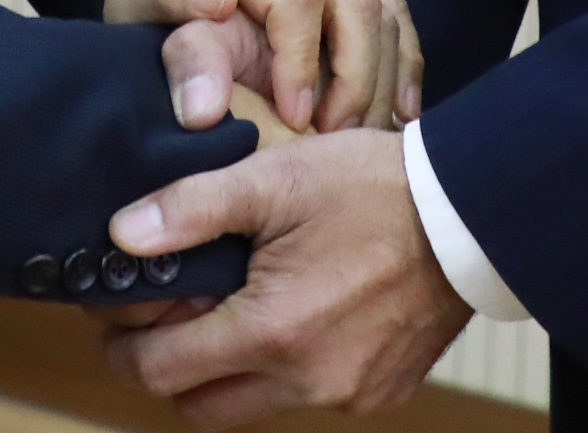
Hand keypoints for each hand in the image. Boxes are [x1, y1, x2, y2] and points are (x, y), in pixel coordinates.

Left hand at [103, 130, 471, 429]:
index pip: (161, 372)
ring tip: (226, 312)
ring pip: (254, 407)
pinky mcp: (380, 393)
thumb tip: (124, 234)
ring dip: (228, 372)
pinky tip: (292, 316)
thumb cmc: (376, 189)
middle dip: (167, 371)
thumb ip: (191, 208)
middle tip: (160, 322)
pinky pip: (309, 398)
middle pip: (200, 407)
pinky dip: (284, 370)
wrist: (473, 215)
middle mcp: (307, 381)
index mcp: (271, 332)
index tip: (114, 320)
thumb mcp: (274, 180)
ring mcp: (348, 394)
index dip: (125, 348)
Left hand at [106, 0, 421, 134]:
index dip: (305, 64)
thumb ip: (173, 15)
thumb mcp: (139, 8)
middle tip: (334, 137)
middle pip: (353, 4)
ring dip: (382, 78)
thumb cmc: (144, 5)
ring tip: (363, 135)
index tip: (295, 120)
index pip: (297, 0)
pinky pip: (393, 11)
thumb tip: (219, 4)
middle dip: (355, 78)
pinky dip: (404, 62)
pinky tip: (400, 110)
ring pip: (381, 9)